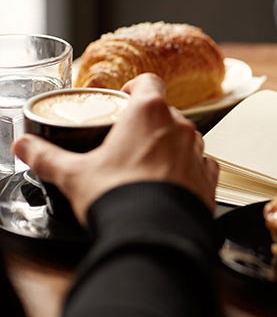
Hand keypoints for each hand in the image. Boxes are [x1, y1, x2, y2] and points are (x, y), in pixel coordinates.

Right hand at [12, 73, 218, 224]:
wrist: (154, 234)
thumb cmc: (121, 198)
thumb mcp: (74, 175)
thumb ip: (48, 157)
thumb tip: (27, 148)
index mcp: (149, 113)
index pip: (148, 82)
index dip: (135, 88)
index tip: (124, 99)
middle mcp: (180, 127)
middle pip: (165, 113)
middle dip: (147, 124)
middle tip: (128, 142)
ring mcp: (198, 152)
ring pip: (186, 138)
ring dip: (170, 145)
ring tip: (148, 166)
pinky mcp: (209, 178)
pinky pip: (202, 164)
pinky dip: (189, 169)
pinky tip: (172, 182)